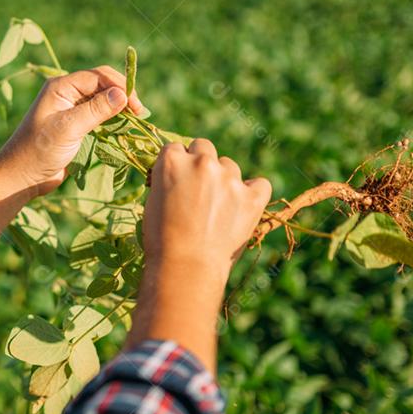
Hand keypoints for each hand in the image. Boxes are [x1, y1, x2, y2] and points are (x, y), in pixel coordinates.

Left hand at [0, 66, 145, 196]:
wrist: (21, 177)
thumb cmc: (39, 150)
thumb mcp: (69, 128)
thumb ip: (96, 110)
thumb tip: (123, 94)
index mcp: (61, 87)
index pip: (98, 76)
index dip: (120, 86)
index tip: (137, 106)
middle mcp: (66, 94)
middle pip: (102, 86)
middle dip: (122, 96)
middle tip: (139, 114)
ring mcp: (71, 110)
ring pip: (102, 102)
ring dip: (119, 109)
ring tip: (134, 122)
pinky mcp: (75, 127)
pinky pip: (99, 118)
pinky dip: (112, 122)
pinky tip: (122, 130)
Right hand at [127, 138, 270, 371]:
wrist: (186, 266)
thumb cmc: (161, 239)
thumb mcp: (152, 202)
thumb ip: (168, 181)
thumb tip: (179, 177)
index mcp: (173, 161)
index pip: (175, 148)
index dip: (176, 164)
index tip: (176, 180)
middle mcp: (202, 162)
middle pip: (203, 147)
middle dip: (200, 163)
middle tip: (197, 188)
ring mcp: (230, 178)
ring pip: (229, 166)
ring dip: (224, 179)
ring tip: (217, 207)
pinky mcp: (252, 197)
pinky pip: (260, 184)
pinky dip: (253, 192)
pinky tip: (243, 205)